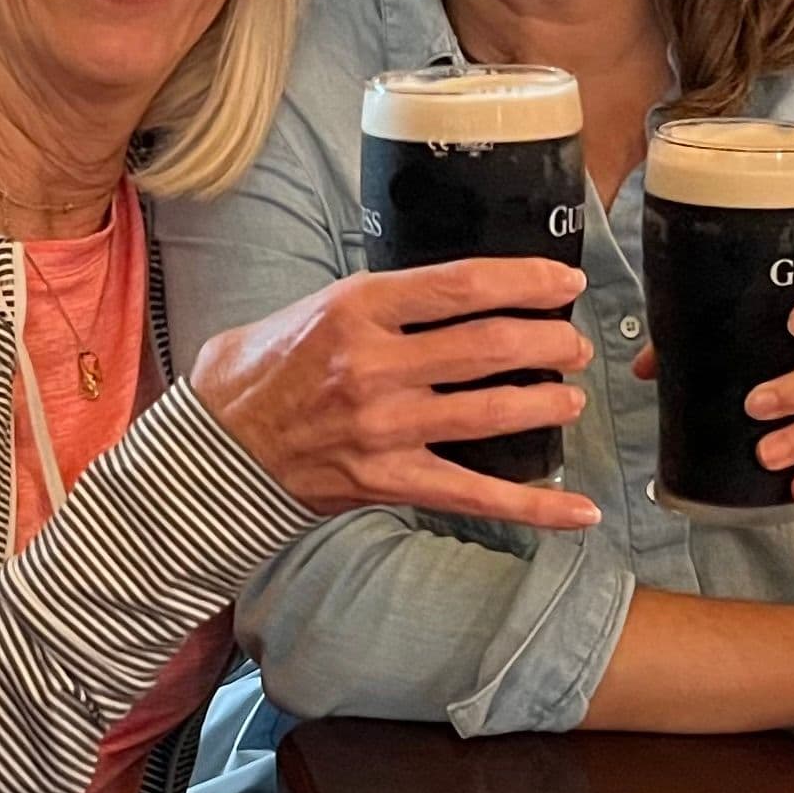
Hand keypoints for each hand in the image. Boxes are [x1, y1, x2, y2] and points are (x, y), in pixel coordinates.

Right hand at [189, 257, 600, 530]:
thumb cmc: (265, 366)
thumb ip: (380, 299)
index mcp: (358, 307)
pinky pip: (477, 495)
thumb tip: (450, 289)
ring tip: (573, 395)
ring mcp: (385, 427)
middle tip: (573, 342)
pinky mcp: (389, 481)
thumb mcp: (316, 305)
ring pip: (491, 412)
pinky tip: (579, 511)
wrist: (214, 446)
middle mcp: (375, 364)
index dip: (525, 281)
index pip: (462, 284)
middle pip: (488, 346)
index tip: (566, 281)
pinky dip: (535, 506)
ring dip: (547, 402)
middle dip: (548, 341)